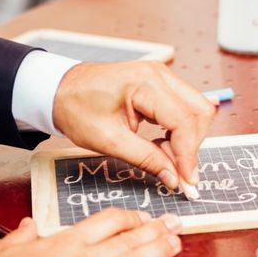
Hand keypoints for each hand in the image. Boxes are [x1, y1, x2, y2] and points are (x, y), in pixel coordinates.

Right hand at [0, 209, 181, 256]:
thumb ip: (21, 237)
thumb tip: (30, 226)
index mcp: (61, 244)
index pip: (105, 223)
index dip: (129, 219)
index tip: (142, 218)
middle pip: (126, 240)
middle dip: (154, 231)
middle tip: (174, 224)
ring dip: (158, 250)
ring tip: (177, 242)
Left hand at [53, 61, 215, 189]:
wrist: (58, 90)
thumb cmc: (76, 109)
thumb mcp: (108, 141)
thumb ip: (147, 160)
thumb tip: (175, 178)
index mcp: (146, 83)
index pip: (184, 121)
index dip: (188, 155)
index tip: (186, 182)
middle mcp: (160, 75)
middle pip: (199, 112)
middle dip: (192, 146)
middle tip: (175, 171)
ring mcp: (162, 77)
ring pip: (197, 110)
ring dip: (188, 139)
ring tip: (163, 156)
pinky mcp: (160, 85)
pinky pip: (185, 108)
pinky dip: (181, 131)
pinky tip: (162, 144)